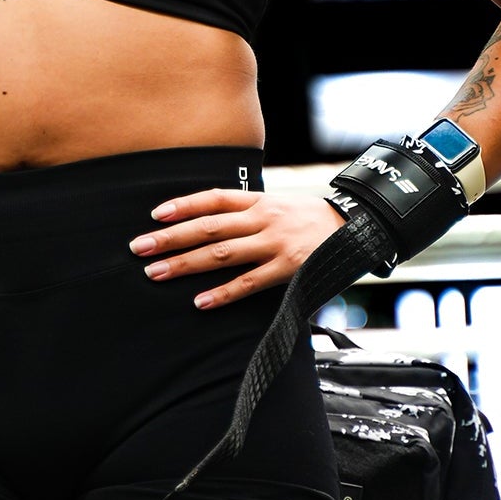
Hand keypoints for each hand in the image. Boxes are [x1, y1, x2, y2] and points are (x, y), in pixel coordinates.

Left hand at [128, 189, 342, 310]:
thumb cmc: (312, 220)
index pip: (214, 198)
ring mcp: (275, 244)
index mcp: (260, 201)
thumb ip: (249, 212)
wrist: (361, 227)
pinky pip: (250, 282)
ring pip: (222, 253)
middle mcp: (264, 219)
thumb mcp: (281, 205)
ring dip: (185, 263)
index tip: (154, 215)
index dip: (183, 205)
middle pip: (208, 227)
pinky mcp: (289, 269)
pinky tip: (200, 301)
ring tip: (156, 273)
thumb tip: (209, 221)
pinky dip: (223, 293)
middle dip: (171, 237)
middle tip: (139, 247)